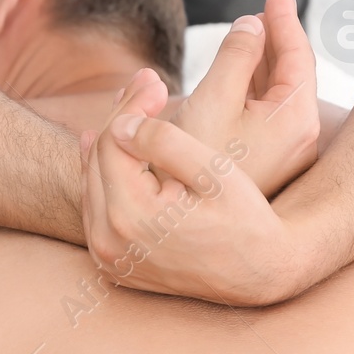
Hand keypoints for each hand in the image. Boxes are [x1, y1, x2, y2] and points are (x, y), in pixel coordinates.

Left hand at [80, 69, 311, 304]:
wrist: (260, 273)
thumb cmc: (245, 218)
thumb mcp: (215, 173)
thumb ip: (166, 142)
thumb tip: (123, 125)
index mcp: (131, 216)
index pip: (113, 142)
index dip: (133, 105)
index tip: (156, 80)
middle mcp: (110, 242)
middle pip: (98, 160)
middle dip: (121, 118)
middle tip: (145, 82)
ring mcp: (109, 258)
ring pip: (93, 184)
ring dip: (110, 144)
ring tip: (131, 108)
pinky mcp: (115, 264)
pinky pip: (98, 211)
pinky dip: (108, 178)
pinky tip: (118, 152)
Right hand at [170, 0, 318, 197]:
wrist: (184, 223)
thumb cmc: (197, 161)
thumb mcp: (213, 98)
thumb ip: (236, 55)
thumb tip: (252, 24)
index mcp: (296, 119)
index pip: (298, 56)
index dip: (285, 20)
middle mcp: (301, 140)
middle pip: (292, 75)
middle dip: (275, 39)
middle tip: (265, 9)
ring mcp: (285, 157)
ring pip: (278, 96)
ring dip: (261, 64)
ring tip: (249, 36)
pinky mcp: (267, 167)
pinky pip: (267, 116)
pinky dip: (253, 90)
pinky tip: (237, 79)